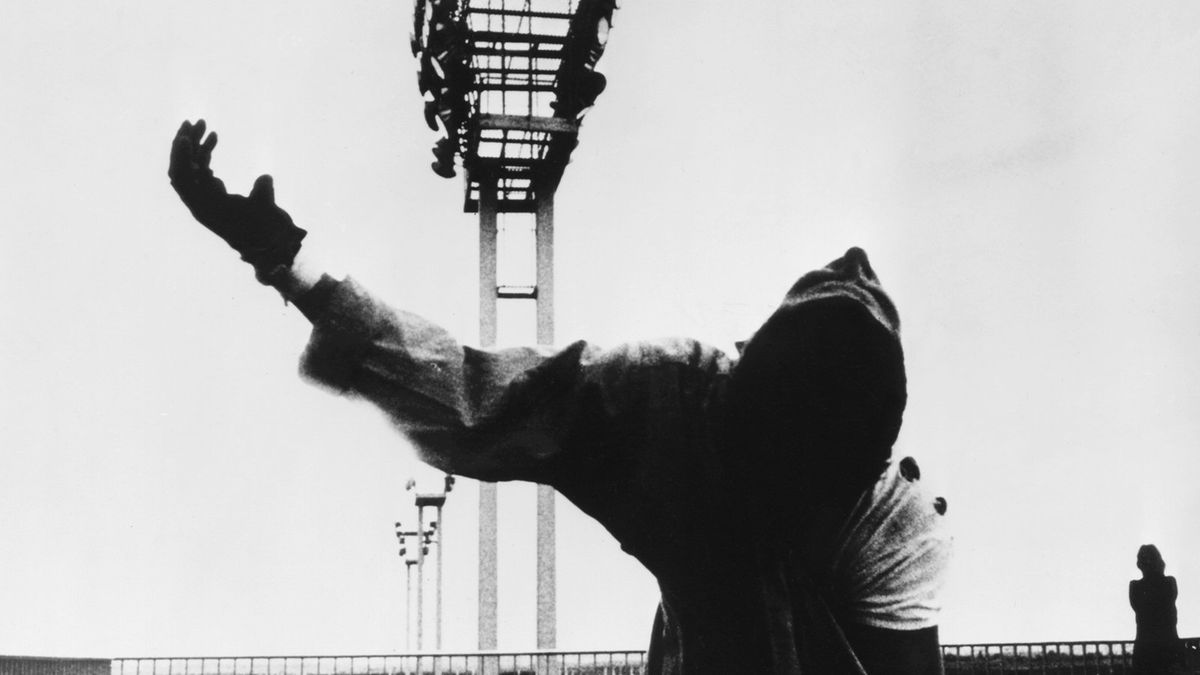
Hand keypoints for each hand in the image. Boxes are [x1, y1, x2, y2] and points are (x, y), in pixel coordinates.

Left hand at [169, 119, 305, 277]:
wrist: (272, 246)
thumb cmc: (269, 230)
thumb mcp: (267, 211)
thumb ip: (262, 193)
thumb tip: (264, 178)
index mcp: (205, 208)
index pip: (183, 180)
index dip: (181, 157)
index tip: (184, 136)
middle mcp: (200, 203)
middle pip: (181, 170)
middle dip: (183, 145)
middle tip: (190, 122)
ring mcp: (206, 197)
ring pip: (191, 167)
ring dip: (194, 145)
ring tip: (201, 123)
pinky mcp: (214, 193)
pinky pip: (202, 169)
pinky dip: (205, 153)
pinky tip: (213, 137)